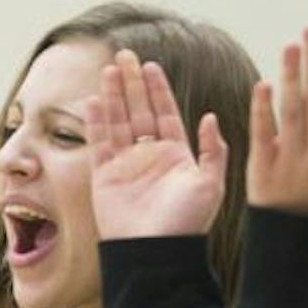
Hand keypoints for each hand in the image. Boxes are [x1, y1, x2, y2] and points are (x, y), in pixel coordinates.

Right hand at [88, 50, 229, 240]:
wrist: (155, 252)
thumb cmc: (186, 223)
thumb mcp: (211, 185)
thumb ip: (213, 150)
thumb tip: (210, 117)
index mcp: (176, 156)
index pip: (165, 114)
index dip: (158, 89)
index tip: (151, 66)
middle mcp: (149, 157)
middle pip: (139, 111)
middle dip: (132, 83)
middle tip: (125, 56)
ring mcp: (125, 166)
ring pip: (118, 121)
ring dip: (113, 96)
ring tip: (108, 69)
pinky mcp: (104, 177)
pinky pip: (99, 143)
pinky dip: (96, 121)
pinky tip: (94, 100)